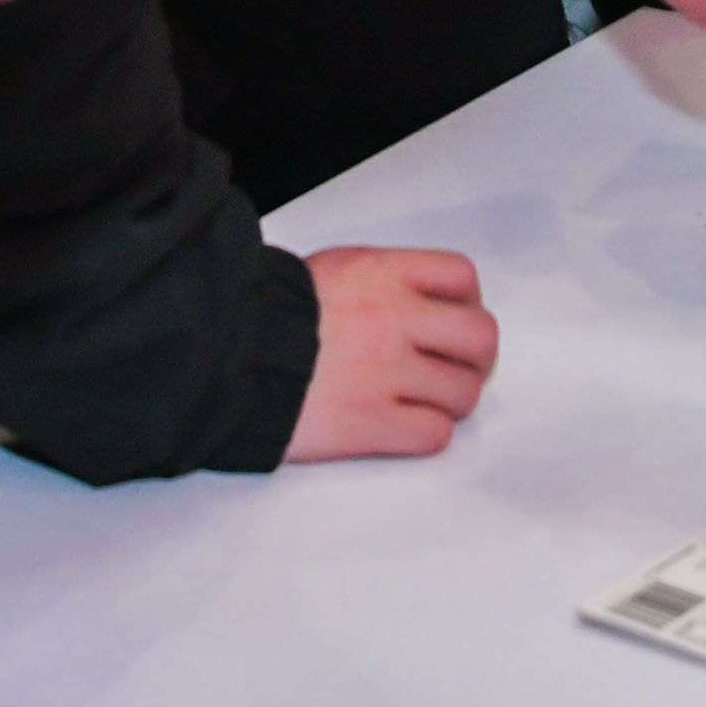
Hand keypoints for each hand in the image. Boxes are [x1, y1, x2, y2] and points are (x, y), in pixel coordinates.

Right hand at [284, 246, 498, 461]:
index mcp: (382, 273)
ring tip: (423, 403)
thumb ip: (380, 283)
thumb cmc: (267, 316)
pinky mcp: (373, 423)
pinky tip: (403, 426)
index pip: (461, 277)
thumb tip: (418, 305)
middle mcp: (395, 318)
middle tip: (455, 370)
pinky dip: (426, 433)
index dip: (467, 302)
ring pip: (463, 392)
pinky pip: (434, 434)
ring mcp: (387, 373)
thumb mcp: (328, 272)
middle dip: (474, 358)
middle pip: (480, 337)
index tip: (452, 320)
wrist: (225, 357)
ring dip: (450, 401)